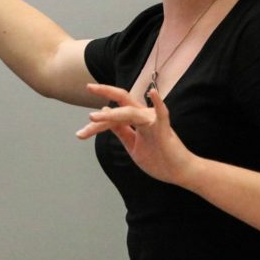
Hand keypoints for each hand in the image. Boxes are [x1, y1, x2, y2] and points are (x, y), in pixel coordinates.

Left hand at [76, 84, 193, 185]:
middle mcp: (143, 116)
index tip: (81, 132)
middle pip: (121, 101)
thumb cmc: (158, 158)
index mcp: (136, 120)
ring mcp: (153, 121)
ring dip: (111, 115)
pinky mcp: (164, 129)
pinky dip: (157, 103)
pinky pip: (161, 114)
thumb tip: (104, 113)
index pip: (114, 114)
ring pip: (129, 112)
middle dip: (104, 92)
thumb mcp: (132, 145)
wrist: (179, 172)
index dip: (98, 120)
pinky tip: (153, 93)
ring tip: (93, 118)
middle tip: (88, 88)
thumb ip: (120, 130)